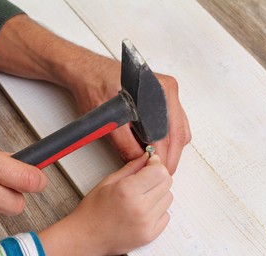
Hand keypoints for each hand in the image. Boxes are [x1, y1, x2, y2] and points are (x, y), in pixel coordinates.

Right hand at [38, 153, 172, 255]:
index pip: (159, 171)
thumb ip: (131, 168)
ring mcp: (146, 223)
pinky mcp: (150, 235)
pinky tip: (143, 210)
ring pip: (168, 198)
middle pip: (167, 183)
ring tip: (141, 197)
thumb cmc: (93, 209)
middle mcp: (140, 207)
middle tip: (144, 180)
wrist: (86, 236)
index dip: (155, 164)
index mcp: (127, 190)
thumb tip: (147, 157)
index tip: (150, 164)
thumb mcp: (108, 181)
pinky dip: (158, 210)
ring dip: (158, 193)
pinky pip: (166, 215)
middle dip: (157, 177)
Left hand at [70, 59, 190, 174]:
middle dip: (171, 155)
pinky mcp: (159, 100)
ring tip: (157, 163)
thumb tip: (138, 160)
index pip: (169, 132)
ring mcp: (164, 95)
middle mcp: (166, 91)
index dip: (165, 155)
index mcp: (159, 90)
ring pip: (177, 130)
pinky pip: (170, 124)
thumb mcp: (108, 118)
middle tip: (161, 173)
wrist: (87, 72)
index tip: (159, 171)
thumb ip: (124, 142)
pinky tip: (152, 148)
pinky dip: (165, 139)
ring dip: (170, 148)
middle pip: (178, 132)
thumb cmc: (95, 85)